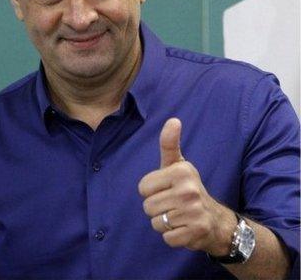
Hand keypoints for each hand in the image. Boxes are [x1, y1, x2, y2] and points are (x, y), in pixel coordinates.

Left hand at [138, 118, 234, 255]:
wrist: (216, 220)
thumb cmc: (188, 189)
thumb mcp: (178, 165)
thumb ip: (169, 144)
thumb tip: (173, 120)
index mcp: (181, 172)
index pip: (143, 187)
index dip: (151, 191)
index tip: (167, 189)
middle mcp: (189, 190)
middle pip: (147, 206)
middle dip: (157, 209)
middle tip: (174, 205)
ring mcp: (194, 212)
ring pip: (156, 222)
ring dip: (164, 223)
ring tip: (179, 216)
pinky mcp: (196, 232)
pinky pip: (167, 238)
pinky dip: (172, 237)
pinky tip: (184, 228)